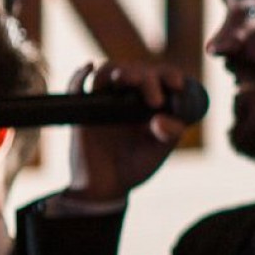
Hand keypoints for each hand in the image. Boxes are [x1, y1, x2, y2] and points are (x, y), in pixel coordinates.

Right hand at [64, 61, 190, 202]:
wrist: (104, 186)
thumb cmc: (134, 166)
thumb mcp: (157, 152)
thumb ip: (167, 135)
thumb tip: (161, 119)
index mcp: (151, 102)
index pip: (161, 77)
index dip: (169, 75)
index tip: (177, 85)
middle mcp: (129, 95)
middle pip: (135, 71)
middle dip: (145, 78)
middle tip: (155, 101)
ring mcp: (105, 100)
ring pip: (107, 72)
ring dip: (116, 71)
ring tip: (124, 80)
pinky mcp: (84, 110)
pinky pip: (77, 86)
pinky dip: (80, 75)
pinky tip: (88, 68)